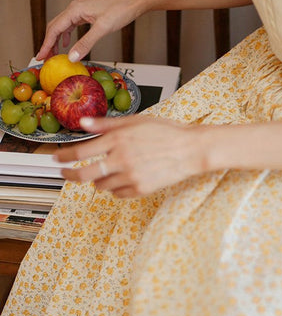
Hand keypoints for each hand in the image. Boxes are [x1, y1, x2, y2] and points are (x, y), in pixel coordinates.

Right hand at [36, 0, 140, 61]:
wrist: (133, 2)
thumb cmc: (120, 11)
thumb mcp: (102, 29)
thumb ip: (86, 44)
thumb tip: (71, 58)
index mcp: (75, 10)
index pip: (54, 29)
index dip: (46, 44)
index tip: (40, 57)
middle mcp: (75, 8)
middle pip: (54, 27)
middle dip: (48, 43)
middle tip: (44, 59)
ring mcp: (80, 10)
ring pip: (62, 26)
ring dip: (56, 40)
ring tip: (54, 55)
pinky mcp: (87, 14)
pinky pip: (71, 25)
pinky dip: (66, 35)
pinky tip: (67, 44)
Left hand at [54, 115, 209, 196]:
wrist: (190, 150)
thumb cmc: (166, 132)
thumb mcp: (135, 121)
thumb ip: (107, 124)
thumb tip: (83, 124)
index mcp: (118, 140)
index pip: (80, 152)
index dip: (64, 157)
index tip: (57, 159)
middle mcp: (121, 160)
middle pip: (84, 175)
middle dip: (69, 175)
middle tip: (65, 174)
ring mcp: (131, 177)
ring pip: (101, 185)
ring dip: (98, 179)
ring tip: (107, 171)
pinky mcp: (140, 189)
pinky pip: (118, 194)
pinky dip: (115, 188)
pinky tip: (123, 178)